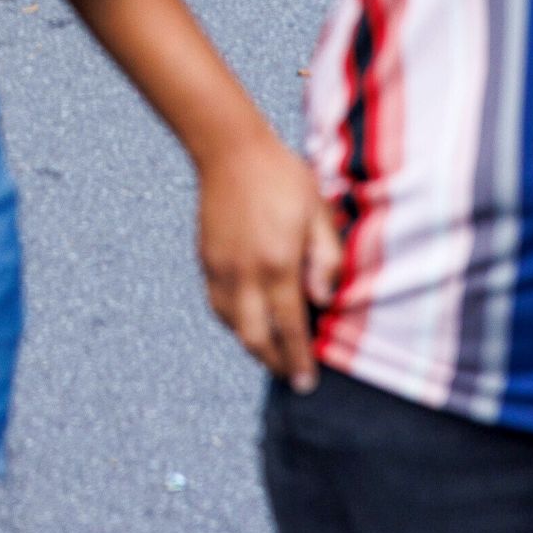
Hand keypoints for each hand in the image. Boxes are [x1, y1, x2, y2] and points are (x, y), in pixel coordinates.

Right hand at [192, 135, 335, 384]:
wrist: (230, 149)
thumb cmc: (282, 176)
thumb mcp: (318, 211)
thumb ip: (326, 258)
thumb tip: (324, 300)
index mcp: (278, 264)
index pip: (291, 328)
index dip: (300, 360)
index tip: (307, 383)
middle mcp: (245, 274)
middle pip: (255, 339)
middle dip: (274, 364)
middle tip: (291, 376)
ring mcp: (221, 268)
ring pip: (232, 326)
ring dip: (253, 345)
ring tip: (273, 351)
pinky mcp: (206, 260)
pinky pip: (217, 305)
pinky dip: (233, 322)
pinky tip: (248, 320)